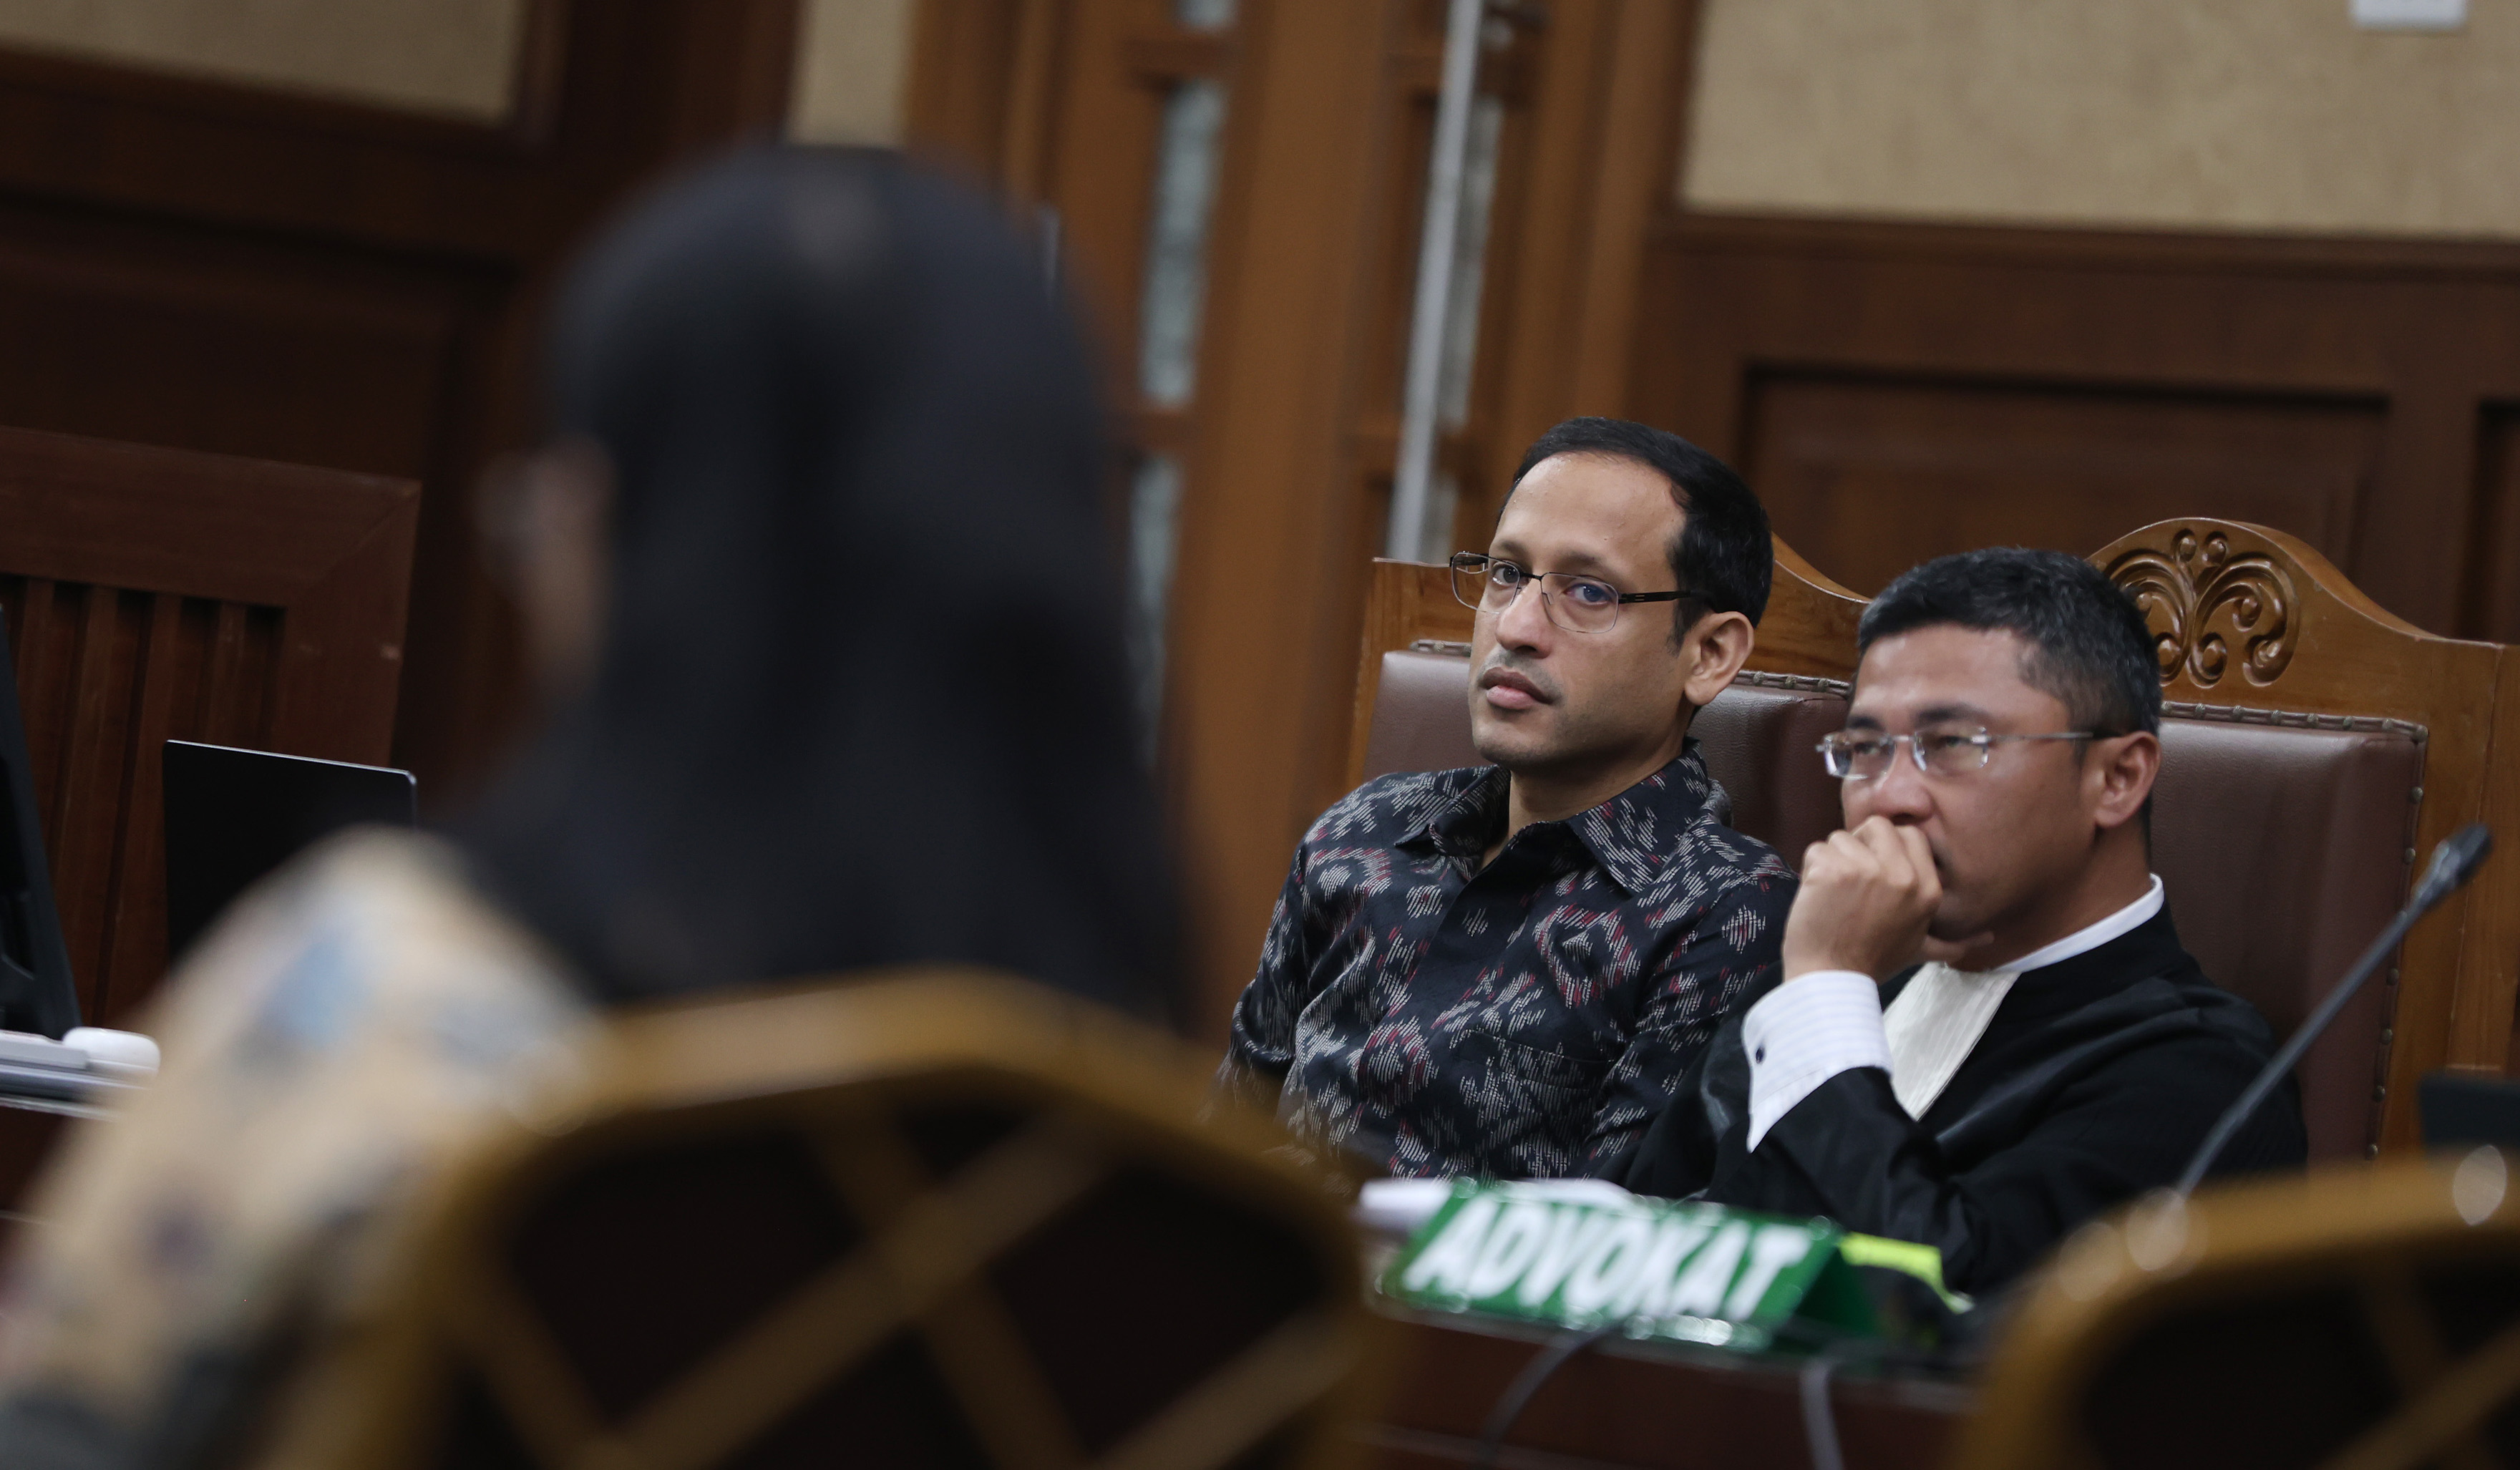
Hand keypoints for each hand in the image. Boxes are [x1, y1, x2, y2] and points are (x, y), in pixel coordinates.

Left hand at [1781, 816, 1942, 981]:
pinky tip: (1816, 897)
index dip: (1885, 846)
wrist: (1831, 980)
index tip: (1873, 872)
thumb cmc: (1871, 963)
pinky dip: (1809, 871)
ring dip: (1830, 862)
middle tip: (1850, 880)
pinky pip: (1816, 850)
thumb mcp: (1919, 949)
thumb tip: (1989, 938)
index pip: (1910, 834)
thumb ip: (1952, 941)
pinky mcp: (1832, 870)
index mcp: (1927, 889)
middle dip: (1858, 845)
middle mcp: (1902, 876)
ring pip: (1840, 838)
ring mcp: (1867, 870)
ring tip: (1833, 897)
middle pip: (1876, 826)